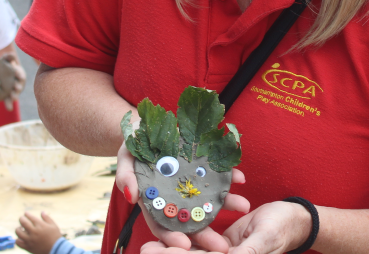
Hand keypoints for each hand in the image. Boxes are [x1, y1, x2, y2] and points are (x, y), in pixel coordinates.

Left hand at [0, 52, 26, 111]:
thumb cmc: (4, 65)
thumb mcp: (5, 59)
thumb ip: (8, 57)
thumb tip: (11, 55)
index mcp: (18, 73)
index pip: (19, 73)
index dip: (19, 74)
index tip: (20, 76)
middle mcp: (18, 82)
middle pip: (19, 85)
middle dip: (18, 87)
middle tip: (17, 88)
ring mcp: (13, 90)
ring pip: (15, 93)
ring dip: (14, 96)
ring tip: (13, 99)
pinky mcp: (8, 95)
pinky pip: (9, 100)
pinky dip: (9, 104)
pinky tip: (9, 108)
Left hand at [15, 211, 62, 253]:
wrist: (55, 249)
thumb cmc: (55, 236)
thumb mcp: (53, 225)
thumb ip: (47, 218)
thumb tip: (42, 212)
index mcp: (40, 225)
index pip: (30, 217)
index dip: (27, 214)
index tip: (26, 213)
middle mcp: (33, 232)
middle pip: (23, 222)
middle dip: (21, 218)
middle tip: (22, 218)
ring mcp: (30, 240)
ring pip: (18, 232)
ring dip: (18, 228)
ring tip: (20, 228)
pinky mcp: (28, 247)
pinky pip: (18, 243)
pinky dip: (18, 239)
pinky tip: (21, 237)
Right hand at [115, 135, 249, 252]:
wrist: (146, 126)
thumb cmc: (133, 145)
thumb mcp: (125, 158)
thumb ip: (126, 176)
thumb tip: (130, 196)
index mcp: (155, 201)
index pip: (164, 226)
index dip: (173, 238)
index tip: (186, 247)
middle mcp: (176, 196)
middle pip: (192, 220)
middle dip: (207, 233)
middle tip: (222, 246)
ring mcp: (192, 181)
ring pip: (210, 198)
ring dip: (227, 203)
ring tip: (243, 206)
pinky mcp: (203, 165)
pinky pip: (218, 173)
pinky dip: (230, 176)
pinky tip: (240, 178)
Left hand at [139, 199, 303, 253]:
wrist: (293, 220)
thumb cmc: (281, 229)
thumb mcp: (263, 240)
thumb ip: (246, 253)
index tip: (156, 252)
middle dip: (169, 253)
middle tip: (145, 248)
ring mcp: (221, 253)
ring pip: (192, 253)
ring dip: (172, 248)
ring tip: (148, 245)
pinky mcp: (221, 244)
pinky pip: (200, 242)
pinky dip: (185, 238)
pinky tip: (169, 233)